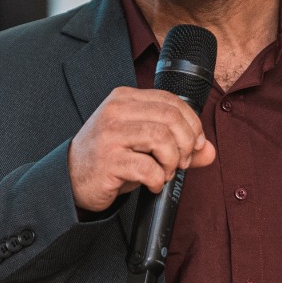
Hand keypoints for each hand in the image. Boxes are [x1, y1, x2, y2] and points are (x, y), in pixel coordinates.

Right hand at [68, 86, 216, 213]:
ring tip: (165, 173)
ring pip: (162, 139)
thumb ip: (178, 145)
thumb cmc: (110, 158)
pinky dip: (158, 180)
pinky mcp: (108, 161)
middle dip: (186, 143)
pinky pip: (148, 168)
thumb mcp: (143, 145)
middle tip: (181, 162)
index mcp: (124, 98)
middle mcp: (115, 111)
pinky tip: (152, 184)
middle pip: (170, 117)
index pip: (171, 100)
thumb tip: (210, 152)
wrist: (71, 179)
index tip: (195, 144)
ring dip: (172, 162)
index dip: (192, 123)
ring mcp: (110, 135)